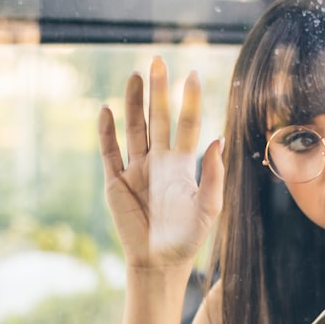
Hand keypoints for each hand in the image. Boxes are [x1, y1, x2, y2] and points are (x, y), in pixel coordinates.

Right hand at [98, 57, 224, 268]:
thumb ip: (213, 174)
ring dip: (134, 102)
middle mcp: (159, 161)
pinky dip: (107, 131)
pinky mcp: (115, 181)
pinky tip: (107, 110)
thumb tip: (218, 139)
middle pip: (158, 118)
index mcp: (182, 165)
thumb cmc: (188, 237)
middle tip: (158, 61)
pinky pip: (110, 151)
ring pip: (134, 128)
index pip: (187, 125)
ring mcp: (136, 169)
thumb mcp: (209, 207)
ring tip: (135, 76)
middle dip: (158, 91)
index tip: (191, 75)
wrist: (159, 262)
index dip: (189, 102)